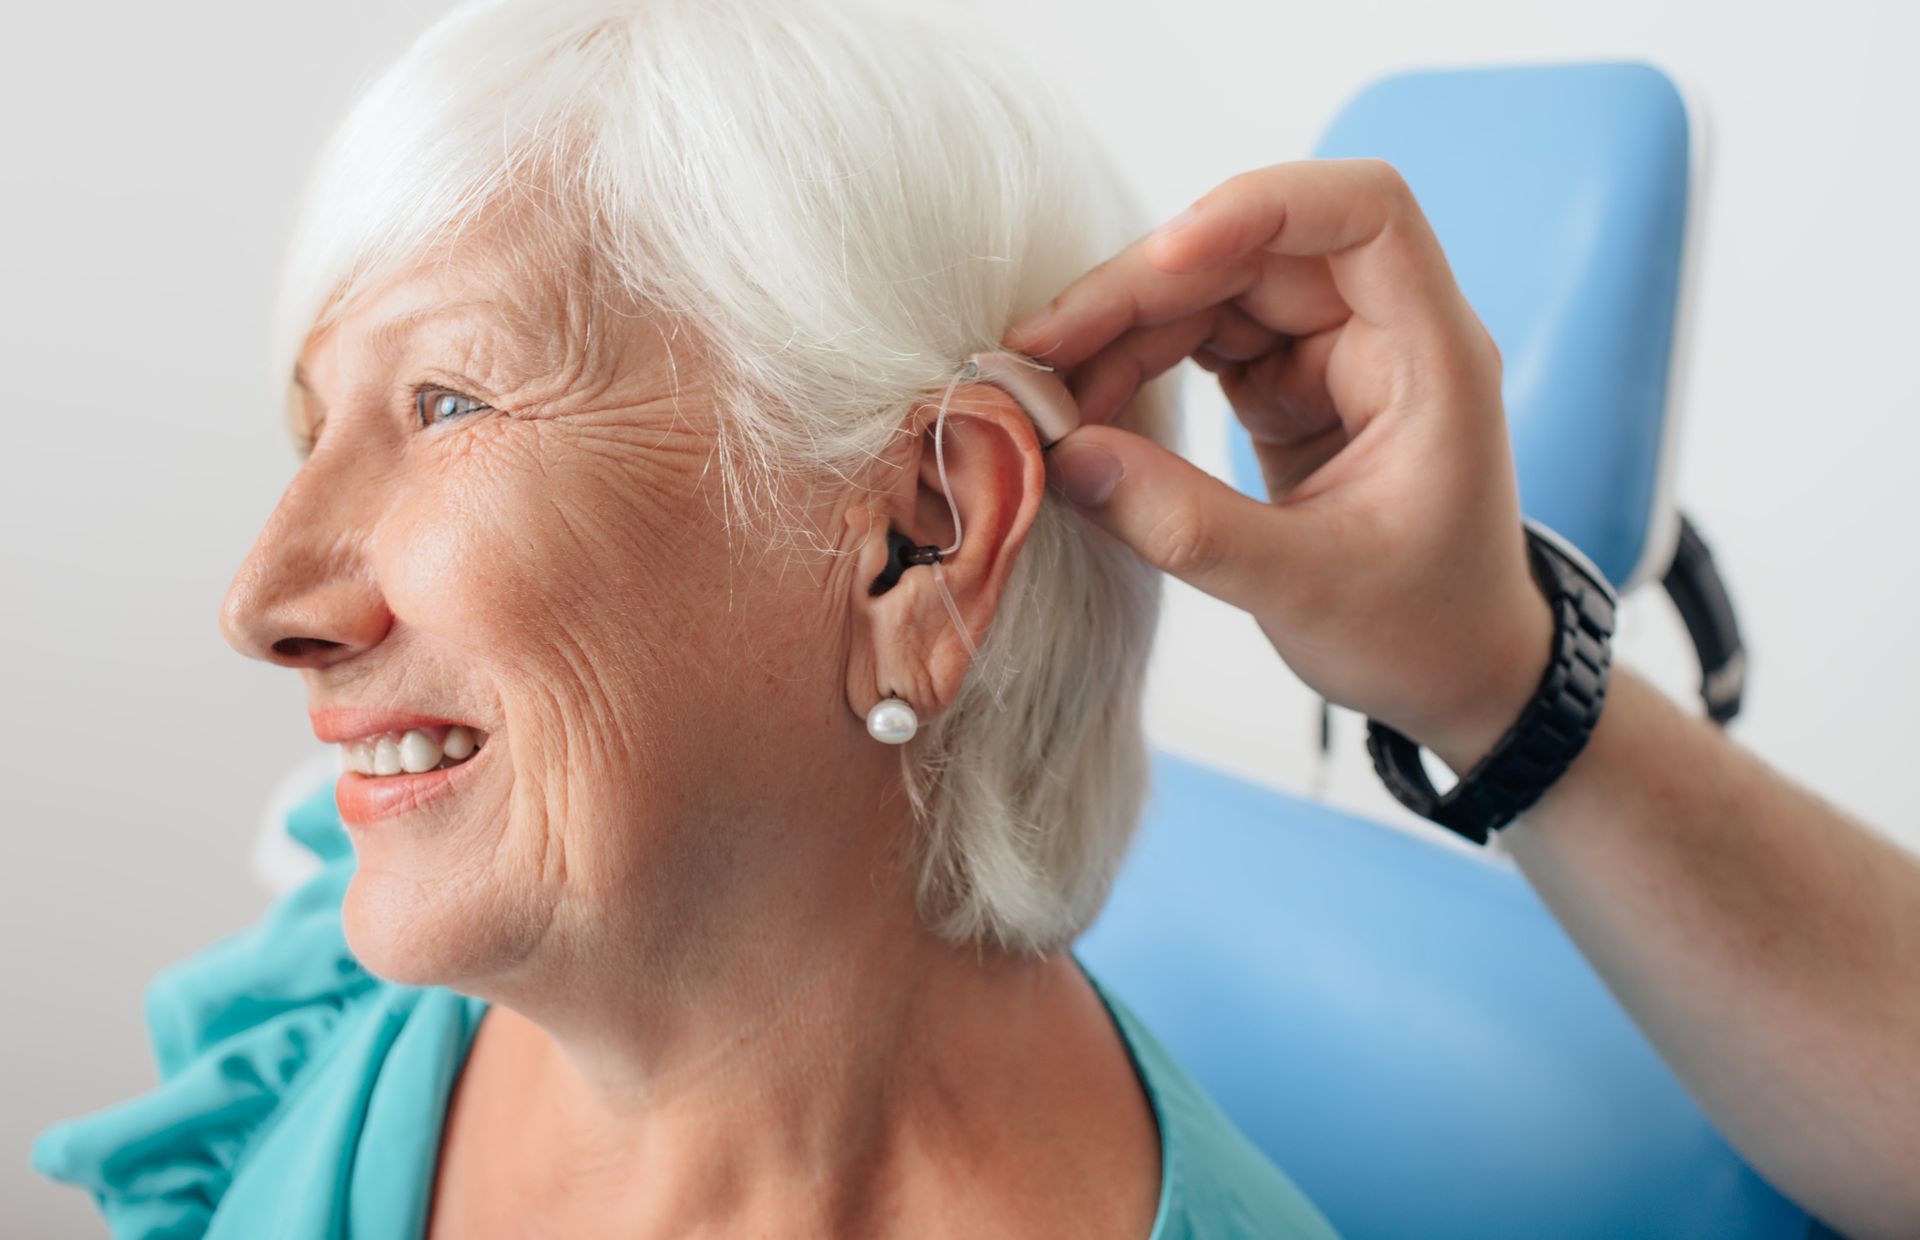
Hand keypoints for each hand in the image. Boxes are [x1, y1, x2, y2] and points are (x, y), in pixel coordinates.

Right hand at [1004, 158, 1552, 771]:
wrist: (1457, 673)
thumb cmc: (1421, 631)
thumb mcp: (1305, 589)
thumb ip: (1186, 525)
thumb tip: (1067, 459)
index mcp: (1431, 355)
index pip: (1364, 213)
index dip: (1260, 208)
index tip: (1164, 259)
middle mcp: (1383, 330)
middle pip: (1253, 251)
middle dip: (1140, 291)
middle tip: (1038, 354)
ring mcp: (1331, 352)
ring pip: (1212, 293)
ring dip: (1121, 331)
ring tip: (1043, 392)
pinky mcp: (1288, 384)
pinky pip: (1198, 343)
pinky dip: (1134, 367)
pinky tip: (1082, 407)